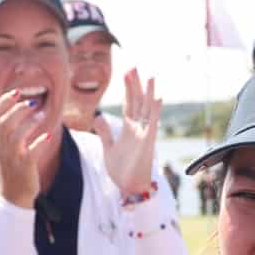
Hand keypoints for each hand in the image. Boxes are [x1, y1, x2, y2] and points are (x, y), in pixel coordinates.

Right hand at [0, 88, 57, 208]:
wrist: (13, 195)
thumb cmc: (13, 168)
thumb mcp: (6, 148)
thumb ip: (9, 129)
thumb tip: (21, 108)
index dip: (3, 102)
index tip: (16, 92)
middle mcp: (2, 147)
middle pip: (5, 122)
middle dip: (18, 109)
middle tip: (33, 102)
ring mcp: (13, 157)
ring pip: (15, 135)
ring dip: (29, 122)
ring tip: (41, 116)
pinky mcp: (25, 167)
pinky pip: (31, 152)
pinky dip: (39, 142)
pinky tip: (47, 136)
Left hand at [99, 69, 161, 196]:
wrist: (130, 187)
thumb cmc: (122, 170)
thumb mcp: (109, 148)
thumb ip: (105, 132)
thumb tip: (97, 116)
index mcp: (128, 128)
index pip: (128, 103)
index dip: (127, 88)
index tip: (126, 73)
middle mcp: (138, 128)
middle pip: (137, 101)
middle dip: (135, 84)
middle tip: (133, 66)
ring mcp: (144, 134)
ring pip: (146, 109)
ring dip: (148, 93)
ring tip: (150, 76)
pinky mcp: (147, 142)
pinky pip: (152, 124)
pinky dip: (155, 111)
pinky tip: (157, 98)